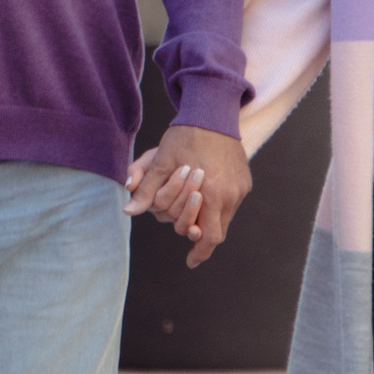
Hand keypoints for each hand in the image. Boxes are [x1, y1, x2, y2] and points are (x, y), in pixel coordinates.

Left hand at [123, 123, 250, 267]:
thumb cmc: (185, 135)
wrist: (213, 112)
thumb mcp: (162, 160)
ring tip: (195, 218)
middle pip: (218, 232)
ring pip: (226, 218)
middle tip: (191, 243)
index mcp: (212, 194)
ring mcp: (240, 188)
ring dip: (210, 221)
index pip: (208, 238)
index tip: (190, 261)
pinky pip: (232, 203)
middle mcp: (230, 195)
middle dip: (203, 240)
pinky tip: (206, 199)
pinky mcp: (245, 180)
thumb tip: (128, 211)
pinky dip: (219, 206)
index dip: (199, 253)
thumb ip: (148, 188)